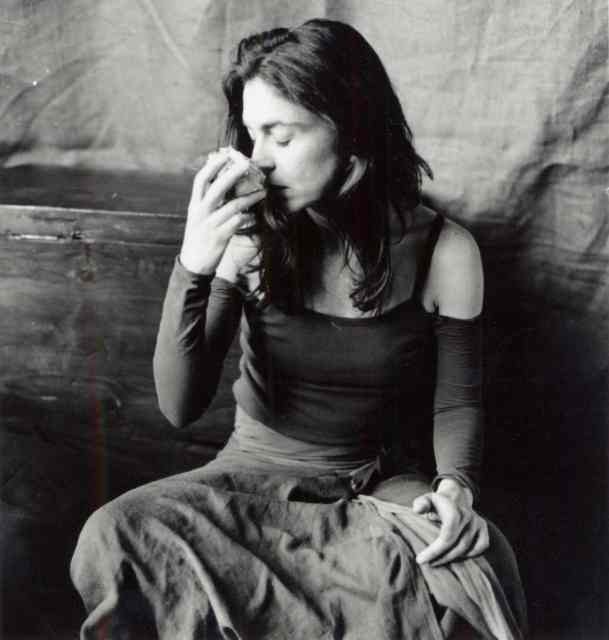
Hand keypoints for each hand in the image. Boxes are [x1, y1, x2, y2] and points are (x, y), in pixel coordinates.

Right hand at [179, 151, 265, 274]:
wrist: (194, 263)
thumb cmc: (199, 238)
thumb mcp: (198, 217)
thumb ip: (207, 202)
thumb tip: (220, 185)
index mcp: (195, 205)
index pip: (201, 179)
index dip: (213, 165)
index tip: (226, 154)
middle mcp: (200, 212)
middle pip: (217, 187)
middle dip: (232, 173)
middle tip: (247, 162)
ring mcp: (210, 225)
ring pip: (232, 205)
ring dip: (250, 197)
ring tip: (263, 191)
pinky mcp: (220, 237)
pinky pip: (238, 223)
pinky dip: (249, 217)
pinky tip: (256, 214)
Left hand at [412, 483, 488, 566]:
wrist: (455, 497)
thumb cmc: (437, 503)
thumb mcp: (426, 500)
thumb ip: (421, 503)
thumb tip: (418, 510)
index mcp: (453, 509)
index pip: (447, 535)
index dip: (435, 550)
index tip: (421, 559)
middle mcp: (468, 516)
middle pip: (458, 545)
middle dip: (442, 558)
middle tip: (427, 564)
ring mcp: (477, 522)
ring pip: (468, 548)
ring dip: (453, 559)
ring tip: (438, 562)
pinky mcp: (483, 528)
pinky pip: (481, 547)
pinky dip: (470, 555)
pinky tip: (456, 557)